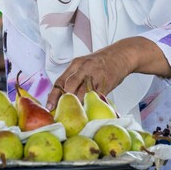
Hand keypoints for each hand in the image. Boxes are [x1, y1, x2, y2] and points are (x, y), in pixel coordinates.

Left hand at [45, 37, 170, 110]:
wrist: (121, 55)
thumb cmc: (99, 63)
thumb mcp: (83, 65)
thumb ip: (73, 77)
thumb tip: (60, 96)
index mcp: (76, 64)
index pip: (60, 81)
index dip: (53, 96)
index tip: (49, 107)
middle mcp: (84, 68)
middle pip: (69, 87)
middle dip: (64, 101)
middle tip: (62, 112)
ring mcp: (95, 76)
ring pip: (82, 94)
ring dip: (78, 105)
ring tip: (75, 114)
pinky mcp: (106, 83)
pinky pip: (96, 97)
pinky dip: (91, 104)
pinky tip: (89, 111)